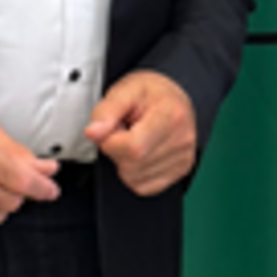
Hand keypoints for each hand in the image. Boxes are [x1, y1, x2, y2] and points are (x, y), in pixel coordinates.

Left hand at [84, 69, 198, 194]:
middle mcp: (181, 140)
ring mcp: (183, 158)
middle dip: (117, 151)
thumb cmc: (152, 93)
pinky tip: (141, 152)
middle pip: (132, 165)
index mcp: (171, 116)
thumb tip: (93, 132)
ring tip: (134, 138)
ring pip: (134, 179)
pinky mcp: (180, 171)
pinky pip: (143, 186)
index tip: (113, 128)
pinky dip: (134, 173)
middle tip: (124, 130)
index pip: (132, 147)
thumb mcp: (125, 90)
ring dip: (124, 162)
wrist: (173, 98)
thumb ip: (106, 111)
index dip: (112, 141)